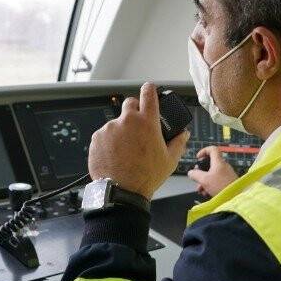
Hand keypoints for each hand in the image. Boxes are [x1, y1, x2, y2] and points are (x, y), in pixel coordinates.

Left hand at [88, 83, 190, 199]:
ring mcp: (110, 128)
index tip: (149, 89)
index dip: (149, 90)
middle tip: (138, 127)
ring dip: (121, 131)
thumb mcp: (169, 160)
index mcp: (147, 122)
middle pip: (130, 104)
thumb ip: (178, 142)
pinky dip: (109, 141)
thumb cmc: (146, 176)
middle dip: (134, 111)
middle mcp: (127, 121)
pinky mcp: (97, 138)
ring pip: (117, 122)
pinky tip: (115, 155)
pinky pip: (104, 134)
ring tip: (126, 150)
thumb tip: (183, 134)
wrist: (122, 191)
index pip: (148, 94)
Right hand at [186, 146, 237, 197]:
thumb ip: (195, 175)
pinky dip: (210, 184)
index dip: (203, 151)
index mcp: (218, 162)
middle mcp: (223, 166)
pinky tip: (206, 192)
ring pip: (212, 174)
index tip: (198, 158)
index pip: (212, 149)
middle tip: (197, 178)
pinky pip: (217, 180)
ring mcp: (226, 174)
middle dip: (201, 172)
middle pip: (210, 164)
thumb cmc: (221, 186)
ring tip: (201, 189)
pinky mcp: (228, 181)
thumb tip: (191, 172)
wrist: (235, 197)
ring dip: (204, 180)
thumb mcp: (204, 180)